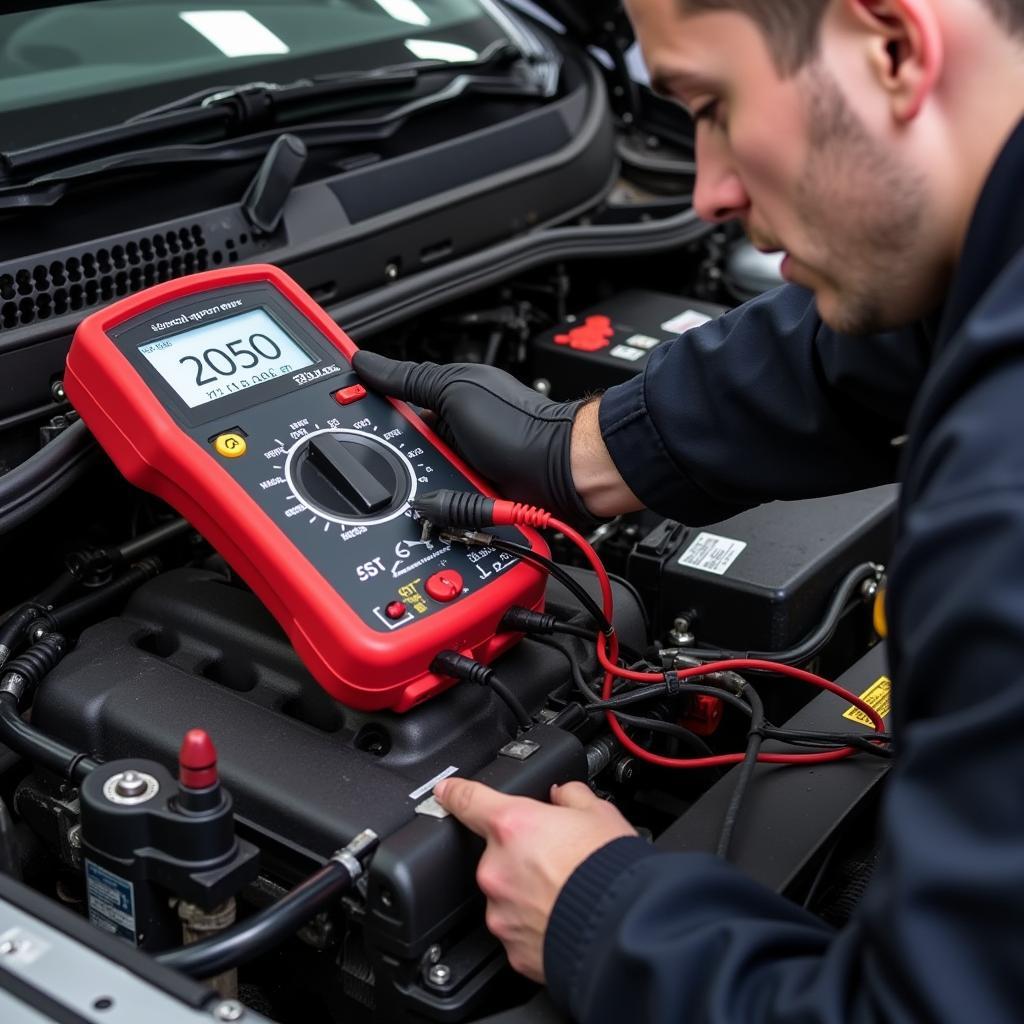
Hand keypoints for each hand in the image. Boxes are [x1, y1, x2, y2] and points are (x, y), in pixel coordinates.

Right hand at [352, 351, 594, 523]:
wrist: (566, 474)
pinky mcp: (468, 506)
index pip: (388, 412)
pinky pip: (439, 513)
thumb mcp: (457, 391)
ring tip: (423, 488)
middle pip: (397, 456)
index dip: (364, 419)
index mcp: (440, 405)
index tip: (336, 424)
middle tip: (385, 467)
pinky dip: (436, 514)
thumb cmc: (523, 427)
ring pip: (414, 489)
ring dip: (413, 493)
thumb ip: (410, 379)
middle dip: (390, 465)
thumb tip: (365, 363)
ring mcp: (458, 473)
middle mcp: (448, 439)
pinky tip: (436, 511)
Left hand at [434, 777, 635, 982]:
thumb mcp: (598, 813)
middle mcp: (497, 868)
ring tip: (565, 894)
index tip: (446, 791)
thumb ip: (570, 796)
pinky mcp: (511, 948)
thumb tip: (562, 796)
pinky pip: (516, 928)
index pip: (468, 799)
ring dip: (527, 891)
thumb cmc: (612, 872)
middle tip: (558, 860)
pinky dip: (534, 924)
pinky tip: (561, 919)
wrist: (625, 930)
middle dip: (522, 855)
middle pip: (497, 853)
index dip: (454, 792)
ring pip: (507, 893)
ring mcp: (500, 911)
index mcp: (513, 826)